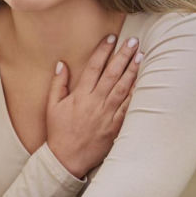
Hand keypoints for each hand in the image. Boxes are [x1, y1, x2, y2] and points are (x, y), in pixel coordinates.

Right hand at [46, 34, 141, 177]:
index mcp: (80, 95)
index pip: (94, 67)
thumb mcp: (52, 106)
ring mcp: (107, 114)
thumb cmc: (58, 131)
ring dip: (132, 71)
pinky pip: (128, 108)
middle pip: (111, 74)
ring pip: (122, 88)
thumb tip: (62, 63)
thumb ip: (58, 83)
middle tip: (133, 41)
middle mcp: (95, 102)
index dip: (103, 51)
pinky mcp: (116, 126)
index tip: (111, 38)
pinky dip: (136, 94)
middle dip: (123, 55)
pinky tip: (143, 82)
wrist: (67, 158)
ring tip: (140, 55)